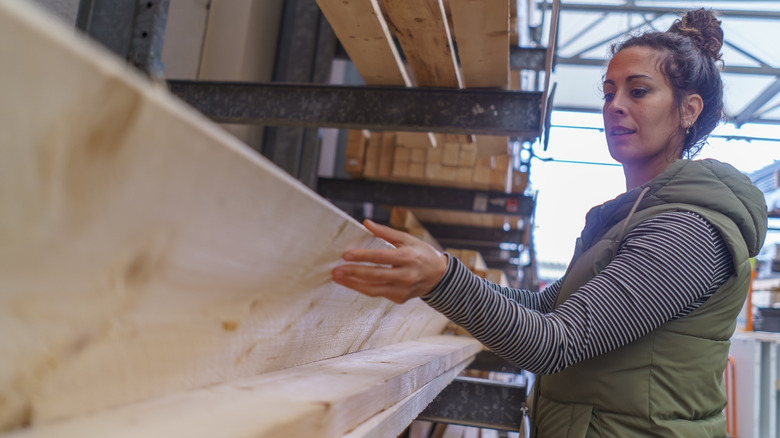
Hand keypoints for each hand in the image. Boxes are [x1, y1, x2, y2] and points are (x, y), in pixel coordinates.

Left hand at [332, 219, 448, 303]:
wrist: (440, 277)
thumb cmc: (422, 254)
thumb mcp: (408, 239)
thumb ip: (386, 232)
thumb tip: (366, 223)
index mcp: (408, 257)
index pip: (380, 257)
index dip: (362, 256)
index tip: (346, 255)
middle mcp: (406, 275)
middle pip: (374, 275)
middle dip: (353, 273)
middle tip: (337, 270)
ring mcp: (403, 289)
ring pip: (373, 289)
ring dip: (353, 284)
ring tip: (339, 278)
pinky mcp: (399, 298)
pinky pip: (377, 293)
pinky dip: (363, 288)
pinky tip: (352, 283)